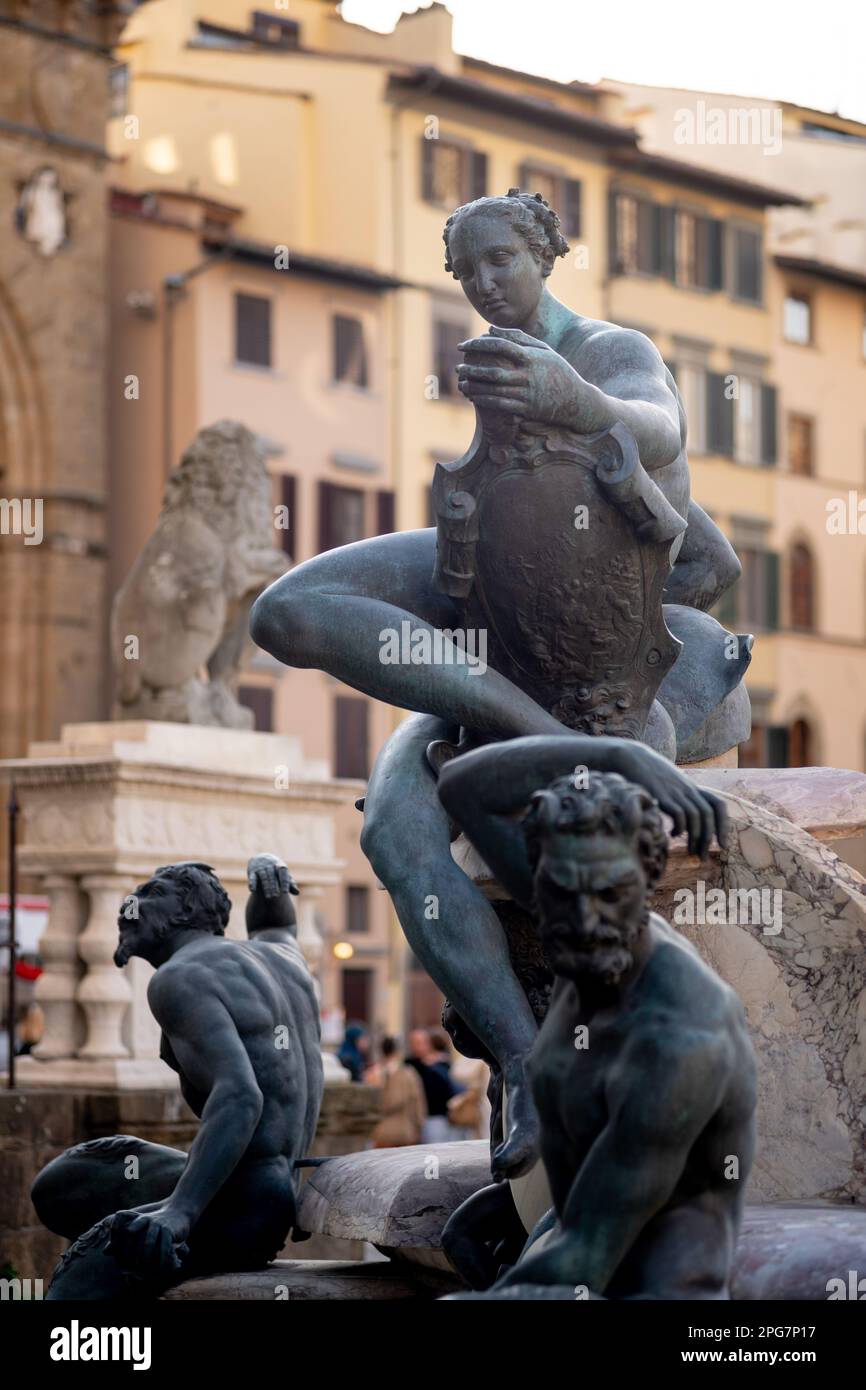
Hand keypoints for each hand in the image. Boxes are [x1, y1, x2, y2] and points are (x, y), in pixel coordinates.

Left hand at [107, 1203, 190, 1277]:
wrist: (179, 1211)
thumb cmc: (156, 1225)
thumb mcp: (139, 1229)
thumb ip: (123, 1239)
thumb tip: (106, 1251)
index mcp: (134, 1219)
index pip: (119, 1227)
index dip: (116, 1243)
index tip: (119, 1259)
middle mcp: (143, 1219)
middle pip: (130, 1234)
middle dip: (130, 1255)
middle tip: (132, 1269)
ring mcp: (156, 1223)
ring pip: (147, 1244)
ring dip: (146, 1260)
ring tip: (147, 1271)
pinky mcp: (168, 1228)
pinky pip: (163, 1246)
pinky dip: (161, 1259)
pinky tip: (161, 1267)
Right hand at [247, 853, 297, 898]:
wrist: (262, 858)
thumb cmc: (276, 870)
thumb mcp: (284, 875)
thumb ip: (290, 884)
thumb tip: (297, 893)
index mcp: (280, 865)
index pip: (283, 872)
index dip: (284, 882)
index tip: (285, 892)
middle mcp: (270, 865)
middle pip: (272, 876)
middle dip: (274, 886)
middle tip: (276, 896)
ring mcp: (261, 867)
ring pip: (264, 877)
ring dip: (266, 887)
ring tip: (269, 897)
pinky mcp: (252, 871)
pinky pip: (252, 877)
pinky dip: (252, 883)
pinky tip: (252, 890)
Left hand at [456, 328, 599, 428]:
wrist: (577, 401)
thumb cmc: (558, 371)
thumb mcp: (543, 350)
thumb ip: (518, 337)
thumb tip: (490, 329)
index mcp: (532, 356)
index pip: (500, 346)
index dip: (478, 345)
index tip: (463, 346)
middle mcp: (528, 375)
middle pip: (493, 370)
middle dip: (472, 368)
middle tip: (458, 367)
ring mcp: (527, 393)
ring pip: (494, 390)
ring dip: (474, 387)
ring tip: (461, 383)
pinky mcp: (526, 409)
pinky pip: (500, 405)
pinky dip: (484, 401)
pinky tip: (473, 398)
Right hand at [614, 743, 727, 859]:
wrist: (632, 757)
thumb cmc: (649, 774)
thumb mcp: (671, 784)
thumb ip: (680, 798)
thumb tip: (684, 821)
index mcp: (693, 788)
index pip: (718, 805)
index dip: (724, 825)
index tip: (723, 845)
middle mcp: (688, 789)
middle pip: (708, 814)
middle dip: (709, 838)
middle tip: (704, 856)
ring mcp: (675, 791)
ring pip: (696, 816)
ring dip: (696, 837)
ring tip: (691, 851)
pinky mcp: (662, 795)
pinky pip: (679, 814)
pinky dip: (679, 828)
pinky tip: (672, 835)